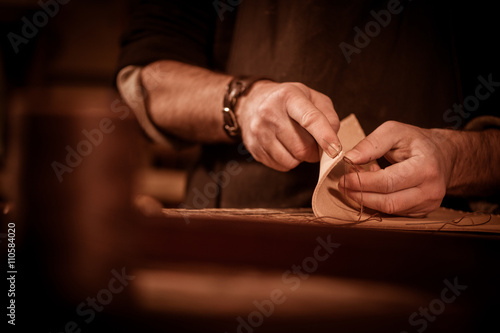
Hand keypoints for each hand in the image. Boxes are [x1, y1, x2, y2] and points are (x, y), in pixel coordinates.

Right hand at [237, 81, 340, 170]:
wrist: (252, 102)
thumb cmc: (288, 101)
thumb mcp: (311, 97)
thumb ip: (328, 116)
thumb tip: (333, 141)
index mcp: (288, 96)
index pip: (310, 119)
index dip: (325, 137)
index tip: (336, 150)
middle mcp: (270, 113)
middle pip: (301, 147)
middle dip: (314, 151)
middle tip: (315, 144)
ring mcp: (259, 131)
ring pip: (291, 160)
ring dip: (301, 158)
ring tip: (297, 143)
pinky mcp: (254, 147)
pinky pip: (281, 166)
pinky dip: (289, 161)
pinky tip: (285, 147)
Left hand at [338, 121, 455, 216]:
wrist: (442, 154)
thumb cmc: (416, 141)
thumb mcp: (394, 131)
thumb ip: (371, 143)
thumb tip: (349, 159)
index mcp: (426, 167)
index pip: (388, 182)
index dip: (362, 182)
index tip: (343, 178)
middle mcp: (431, 190)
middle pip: (388, 202)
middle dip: (360, 195)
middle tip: (343, 186)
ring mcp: (429, 204)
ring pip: (390, 211)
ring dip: (367, 200)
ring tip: (356, 185)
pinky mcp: (423, 212)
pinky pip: (394, 213)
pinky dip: (378, 203)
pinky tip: (372, 190)